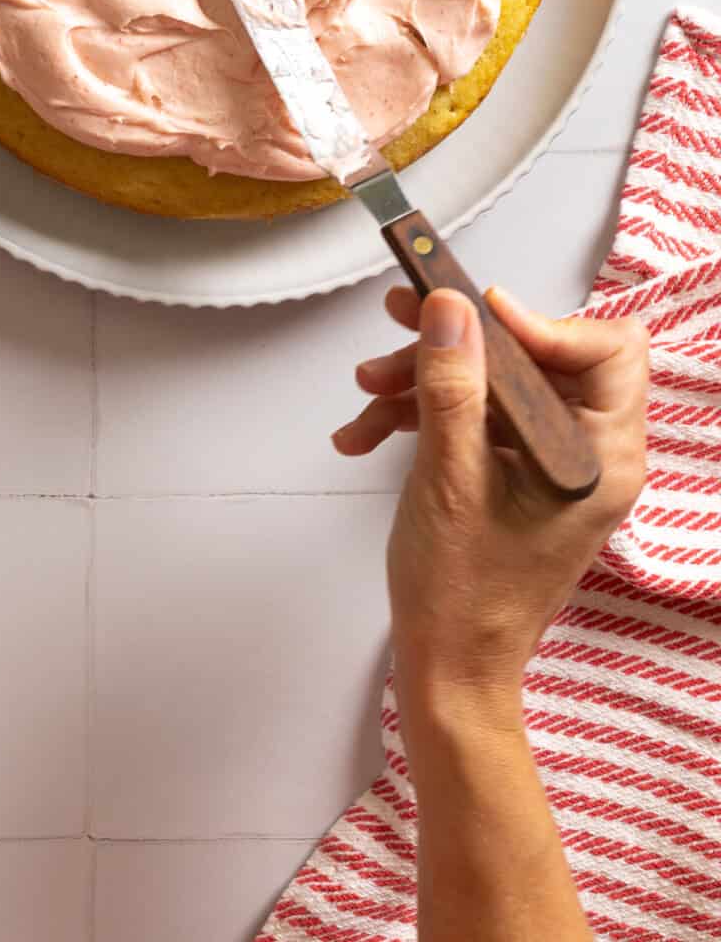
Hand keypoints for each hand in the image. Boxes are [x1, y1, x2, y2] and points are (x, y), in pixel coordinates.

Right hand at [333, 286, 648, 720]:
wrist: (448, 666)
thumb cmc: (463, 593)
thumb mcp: (450, 478)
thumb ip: (452, 387)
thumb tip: (449, 306)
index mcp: (601, 456)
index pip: (609, 350)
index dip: (543, 322)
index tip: (475, 315)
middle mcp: (587, 452)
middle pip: (537, 355)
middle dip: (460, 342)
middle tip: (399, 318)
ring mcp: (549, 461)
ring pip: (496, 380)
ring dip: (426, 376)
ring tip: (367, 390)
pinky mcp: (515, 470)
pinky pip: (475, 414)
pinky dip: (421, 412)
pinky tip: (365, 432)